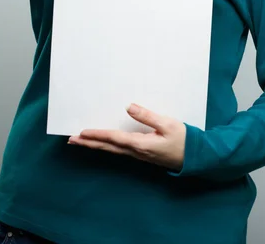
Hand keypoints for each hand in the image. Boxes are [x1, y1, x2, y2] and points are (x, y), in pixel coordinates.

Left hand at [67, 103, 185, 171]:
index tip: (82, 132)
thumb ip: (147, 116)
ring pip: (111, 150)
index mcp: (140, 144)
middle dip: (89, 143)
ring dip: (95, 145)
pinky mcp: (141, 153)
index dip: (97, 134)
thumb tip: (129, 106)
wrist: (194, 158)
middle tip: (71, 140)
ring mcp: (138, 154)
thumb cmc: (183, 139)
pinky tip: (102, 144)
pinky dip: (106, 146)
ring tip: (80, 142)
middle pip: (107, 147)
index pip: (114, 138)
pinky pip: (119, 150)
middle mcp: (136, 151)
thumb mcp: (167, 124)